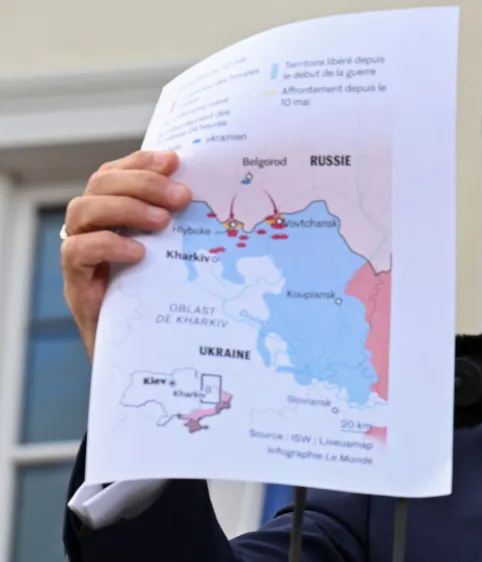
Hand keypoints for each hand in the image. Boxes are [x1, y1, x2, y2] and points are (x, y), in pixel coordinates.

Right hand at [61, 150, 191, 359]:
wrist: (147, 360)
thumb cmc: (168, 306)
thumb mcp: (181, 261)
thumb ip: (188, 231)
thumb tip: (223, 200)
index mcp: (116, 216)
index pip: (117, 173)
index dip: (141, 161)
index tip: (176, 159)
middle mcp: (93, 230)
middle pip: (100, 184)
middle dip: (142, 183)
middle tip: (181, 197)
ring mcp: (81, 257)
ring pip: (83, 210)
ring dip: (126, 208)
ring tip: (163, 222)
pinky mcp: (77, 287)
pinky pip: (77, 252)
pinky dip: (107, 245)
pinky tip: (139, 252)